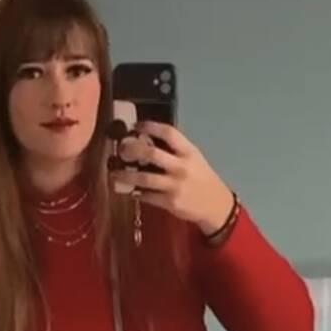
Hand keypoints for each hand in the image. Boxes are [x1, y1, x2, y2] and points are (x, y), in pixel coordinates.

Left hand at [111, 120, 234, 235]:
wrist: (216, 205)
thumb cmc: (201, 178)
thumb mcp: (194, 158)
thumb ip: (174, 150)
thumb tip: (146, 140)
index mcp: (189, 152)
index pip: (168, 133)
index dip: (150, 127)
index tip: (135, 126)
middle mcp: (181, 167)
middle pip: (151, 153)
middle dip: (132, 150)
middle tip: (120, 150)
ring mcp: (175, 186)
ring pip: (144, 178)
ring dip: (126, 176)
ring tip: (114, 174)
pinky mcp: (170, 202)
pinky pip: (147, 196)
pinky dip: (137, 193)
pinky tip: (130, 191)